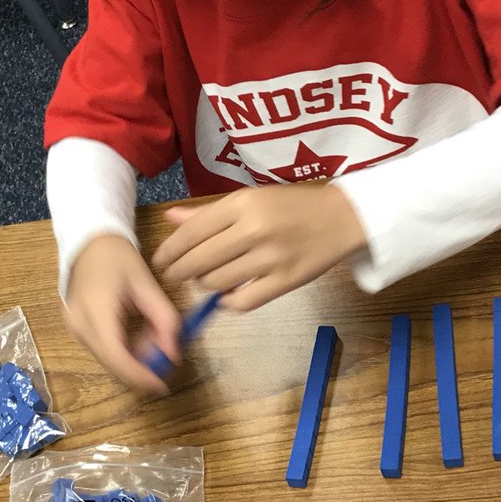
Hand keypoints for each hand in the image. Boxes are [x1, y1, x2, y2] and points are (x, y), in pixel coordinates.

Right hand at [65, 234, 181, 393]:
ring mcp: (74, 329)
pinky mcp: (75, 330)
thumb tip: (174, 354)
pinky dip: (124, 349)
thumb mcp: (147, 283)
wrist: (89, 243)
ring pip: (109, 359)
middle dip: (143, 364)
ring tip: (152, 331)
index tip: (163, 385)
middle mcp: (79, 325)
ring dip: (135, 356)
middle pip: (113, 362)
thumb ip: (165, 319)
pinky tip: (137, 331)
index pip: (116, 355)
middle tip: (166, 348)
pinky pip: (103, 350)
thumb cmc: (119, 258)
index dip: (140, 375)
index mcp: (95, 309)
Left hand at [153, 183, 366, 311]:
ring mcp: (271, 258)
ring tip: (204, 280)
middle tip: (175, 275)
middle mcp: (254, 230)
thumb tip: (171, 218)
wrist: (340, 218)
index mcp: (243, 204)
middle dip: (180, 272)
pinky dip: (228, 303)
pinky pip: (243, 302)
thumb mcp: (250, 198)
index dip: (169, 250)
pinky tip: (225, 296)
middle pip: (199, 260)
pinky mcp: (286, 281)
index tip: (160, 261)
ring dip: (203, 285)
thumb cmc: (292, 205)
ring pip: (217, 282)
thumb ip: (209, 212)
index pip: (192, 232)